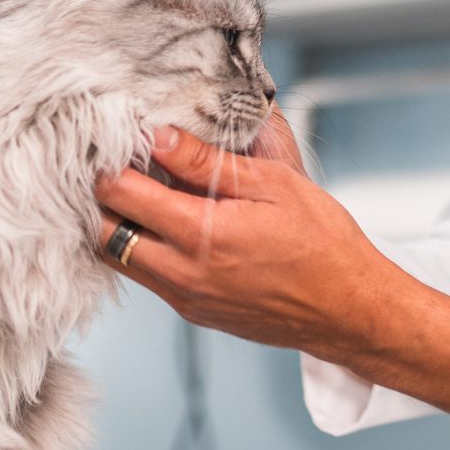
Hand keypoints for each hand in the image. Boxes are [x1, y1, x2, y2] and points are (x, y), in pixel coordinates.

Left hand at [93, 123, 401, 360]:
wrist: (349, 310)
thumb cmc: (323, 244)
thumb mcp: (272, 185)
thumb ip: (206, 163)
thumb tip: (159, 137)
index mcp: (200, 235)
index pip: (121, 194)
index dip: (107, 162)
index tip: (110, 139)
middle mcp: (182, 274)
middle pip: (102, 233)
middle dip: (99, 196)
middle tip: (113, 163)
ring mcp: (184, 298)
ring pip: (118, 259)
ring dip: (117, 224)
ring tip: (138, 189)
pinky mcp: (193, 311)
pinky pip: (146, 277)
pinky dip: (141, 248)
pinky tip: (165, 222)